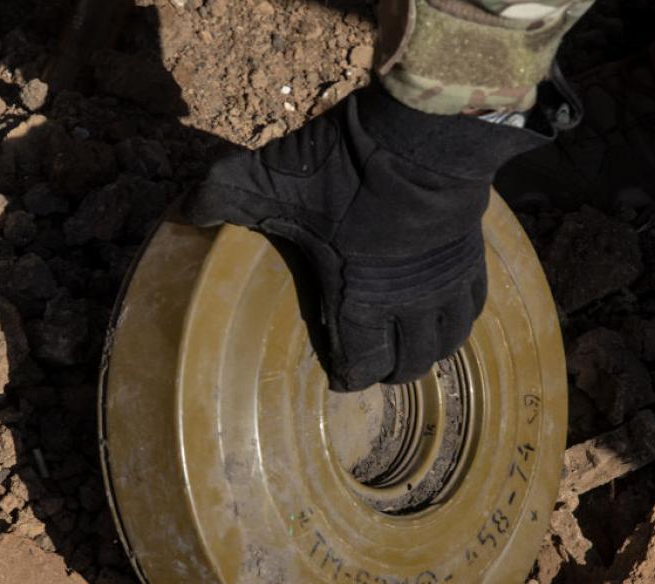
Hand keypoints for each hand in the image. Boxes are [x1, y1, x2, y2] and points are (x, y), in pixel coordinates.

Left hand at [183, 86, 546, 390]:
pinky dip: (459, 322)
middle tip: (375, 366)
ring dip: (428, 353)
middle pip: (409, 362)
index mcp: (358, 298)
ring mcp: (445, 281)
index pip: (362, 363)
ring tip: (414, 350)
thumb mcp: (267, 179)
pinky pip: (473, 307)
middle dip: (391, 371)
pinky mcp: (471, 255)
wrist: (422, 134)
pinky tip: (450, 317)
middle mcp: (409, 303)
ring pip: (446, 341)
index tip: (342, 378)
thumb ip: (221, 197)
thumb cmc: (342, 169)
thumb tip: (181, 211)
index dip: (351, 377)